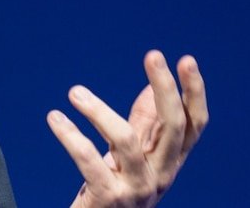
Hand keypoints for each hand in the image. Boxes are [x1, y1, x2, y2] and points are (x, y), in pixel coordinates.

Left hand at [46, 51, 207, 206]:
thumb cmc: (115, 189)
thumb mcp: (133, 156)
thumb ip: (144, 125)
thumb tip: (152, 88)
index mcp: (169, 162)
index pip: (193, 125)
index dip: (194, 93)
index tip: (185, 59)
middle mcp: (161, 175)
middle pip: (173, 127)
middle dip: (166, 88)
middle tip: (153, 54)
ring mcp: (136, 189)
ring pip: (125, 140)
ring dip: (98, 111)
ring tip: (74, 92)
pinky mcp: (108, 199)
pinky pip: (89, 160)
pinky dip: (70, 135)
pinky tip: (55, 118)